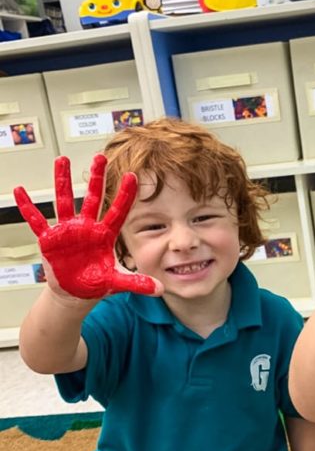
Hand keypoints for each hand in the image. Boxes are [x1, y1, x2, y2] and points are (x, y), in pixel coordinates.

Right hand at [13, 154, 159, 299]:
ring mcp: (67, 231)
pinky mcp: (49, 239)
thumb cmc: (96, 282)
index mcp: (105, 235)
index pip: (118, 211)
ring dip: (63, 181)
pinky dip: (27, 207)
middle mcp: (87, 228)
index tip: (133, 176)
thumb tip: (159, 289)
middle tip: (100, 157)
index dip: (126, 195)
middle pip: (93, 198)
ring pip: (64, 201)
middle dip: (96, 178)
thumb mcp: (116, 282)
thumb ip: (136, 283)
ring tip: (61, 160)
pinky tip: (20, 192)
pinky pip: (36, 220)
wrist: (75, 292)